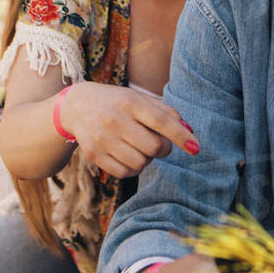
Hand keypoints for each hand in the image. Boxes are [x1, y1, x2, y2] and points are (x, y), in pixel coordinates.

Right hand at [61, 81, 198, 178]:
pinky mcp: (93, 154)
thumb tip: (189, 133)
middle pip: (153, 147)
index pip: (161, 121)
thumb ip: (166, 113)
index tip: (195, 148)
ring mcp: (102, 139)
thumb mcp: (140, 99)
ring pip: (140, 163)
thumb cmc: (119, 103)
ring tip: (140, 148)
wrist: (78, 106)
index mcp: (130, 102)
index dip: (180, 135)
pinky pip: (124, 173)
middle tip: (158, 143)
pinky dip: (133, 169)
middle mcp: (115, 120)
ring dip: (147, 160)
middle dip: (163, 149)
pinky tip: (129, 156)